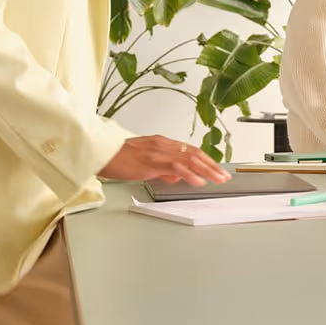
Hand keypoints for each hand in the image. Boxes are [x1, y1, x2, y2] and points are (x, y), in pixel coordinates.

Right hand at [98, 136, 230, 185]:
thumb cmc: (118, 157)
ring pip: (189, 159)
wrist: (100, 152)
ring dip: (207, 170)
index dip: (206, 160)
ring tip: (218, 179)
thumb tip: (177, 177)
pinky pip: (176, 167)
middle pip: (194, 153)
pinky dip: (190, 174)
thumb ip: (162, 169)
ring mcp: (158, 152)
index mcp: (162, 143)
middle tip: (224, 175)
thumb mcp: (144, 162)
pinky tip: (199, 181)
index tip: (217, 168)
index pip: (190, 150)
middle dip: (212, 165)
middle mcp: (163, 145)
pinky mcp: (151, 162)